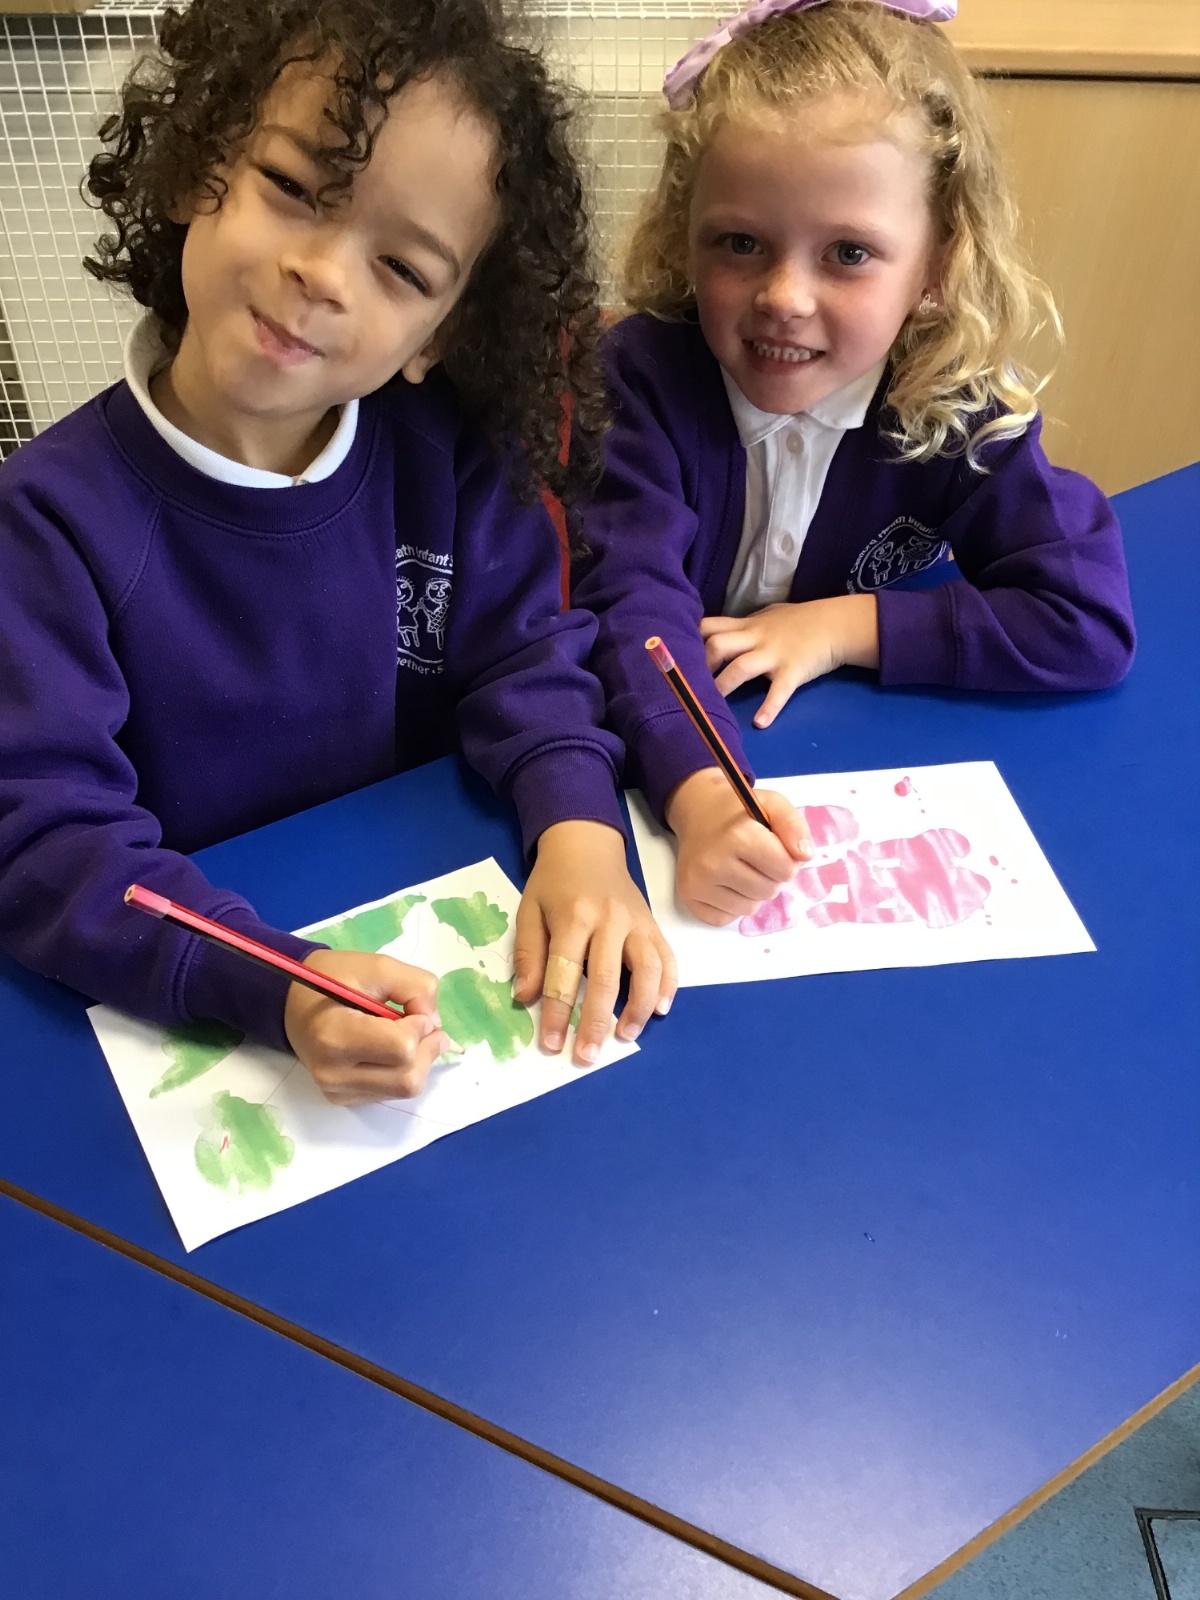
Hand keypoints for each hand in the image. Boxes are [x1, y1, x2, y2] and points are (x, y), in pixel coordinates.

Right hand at [284, 948, 448, 1106]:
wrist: (293, 1001)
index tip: (410, 1009)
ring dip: (419, 1061)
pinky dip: (403, 1071)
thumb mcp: (378, 966)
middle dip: (427, 1048)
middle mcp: (333, 1073)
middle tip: (422, 1023)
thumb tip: (433, 1024)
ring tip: (408, 1035)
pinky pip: (391, 1093)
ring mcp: (336, 1091)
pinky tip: (389, 1051)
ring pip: (405, 1090)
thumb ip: (416, 988)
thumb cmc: (333, 979)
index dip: (419, 1026)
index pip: (402, 1047)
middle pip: (408, 1077)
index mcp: (334, 1036)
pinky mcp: (341, 1099)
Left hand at [513, 820, 676, 1066]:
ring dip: (638, 1008)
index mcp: (573, 915)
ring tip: (626, 1036)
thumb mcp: (529, 910)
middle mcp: (609, 919)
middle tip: (587, 1055)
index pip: (564, 972)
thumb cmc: (554, 881)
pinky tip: (659, 1010)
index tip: (552, 1044)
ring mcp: (637, 922)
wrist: (588, 844)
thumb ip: (529, 954)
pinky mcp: (653, 924)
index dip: (557, 1012)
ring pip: (646, 969)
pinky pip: (667, 957)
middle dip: (596, 1022)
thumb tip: (526, 997)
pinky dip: (668, 985)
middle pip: (605, 978)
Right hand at [666, 767, 812, 924]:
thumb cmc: (738, 812)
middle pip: (769, 891)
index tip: (775, 847)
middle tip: (756, 858)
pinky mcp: (688, 897)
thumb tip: (804, 857)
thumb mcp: (772, 804)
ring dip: (753, 893)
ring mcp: (698, 882)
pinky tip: (725, 882)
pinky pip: (726, 918)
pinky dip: (732, 905)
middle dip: (770, 877)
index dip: (787, 859)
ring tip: (741, 869)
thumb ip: (794, 827)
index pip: (786, 869)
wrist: (698, 813)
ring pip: (749, 908)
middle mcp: (713, 862)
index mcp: (737, 836)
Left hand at [701, 595, 878, 727]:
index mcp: (747, 625)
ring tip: (709, 708)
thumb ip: (744, 625)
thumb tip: (719, 632)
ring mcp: (774, 654)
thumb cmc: (800, 621)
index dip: (689, 640)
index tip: (676, 656)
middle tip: (691, 686)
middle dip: (700, 666)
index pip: (709, 625)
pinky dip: (769, 707)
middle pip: (718, 645)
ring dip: (723, 687)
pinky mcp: (793, 671)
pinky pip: (779, 690)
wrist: (835, 624)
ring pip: (741, 668)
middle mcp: (755, 637)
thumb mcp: (768, 616)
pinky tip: (760, 722)